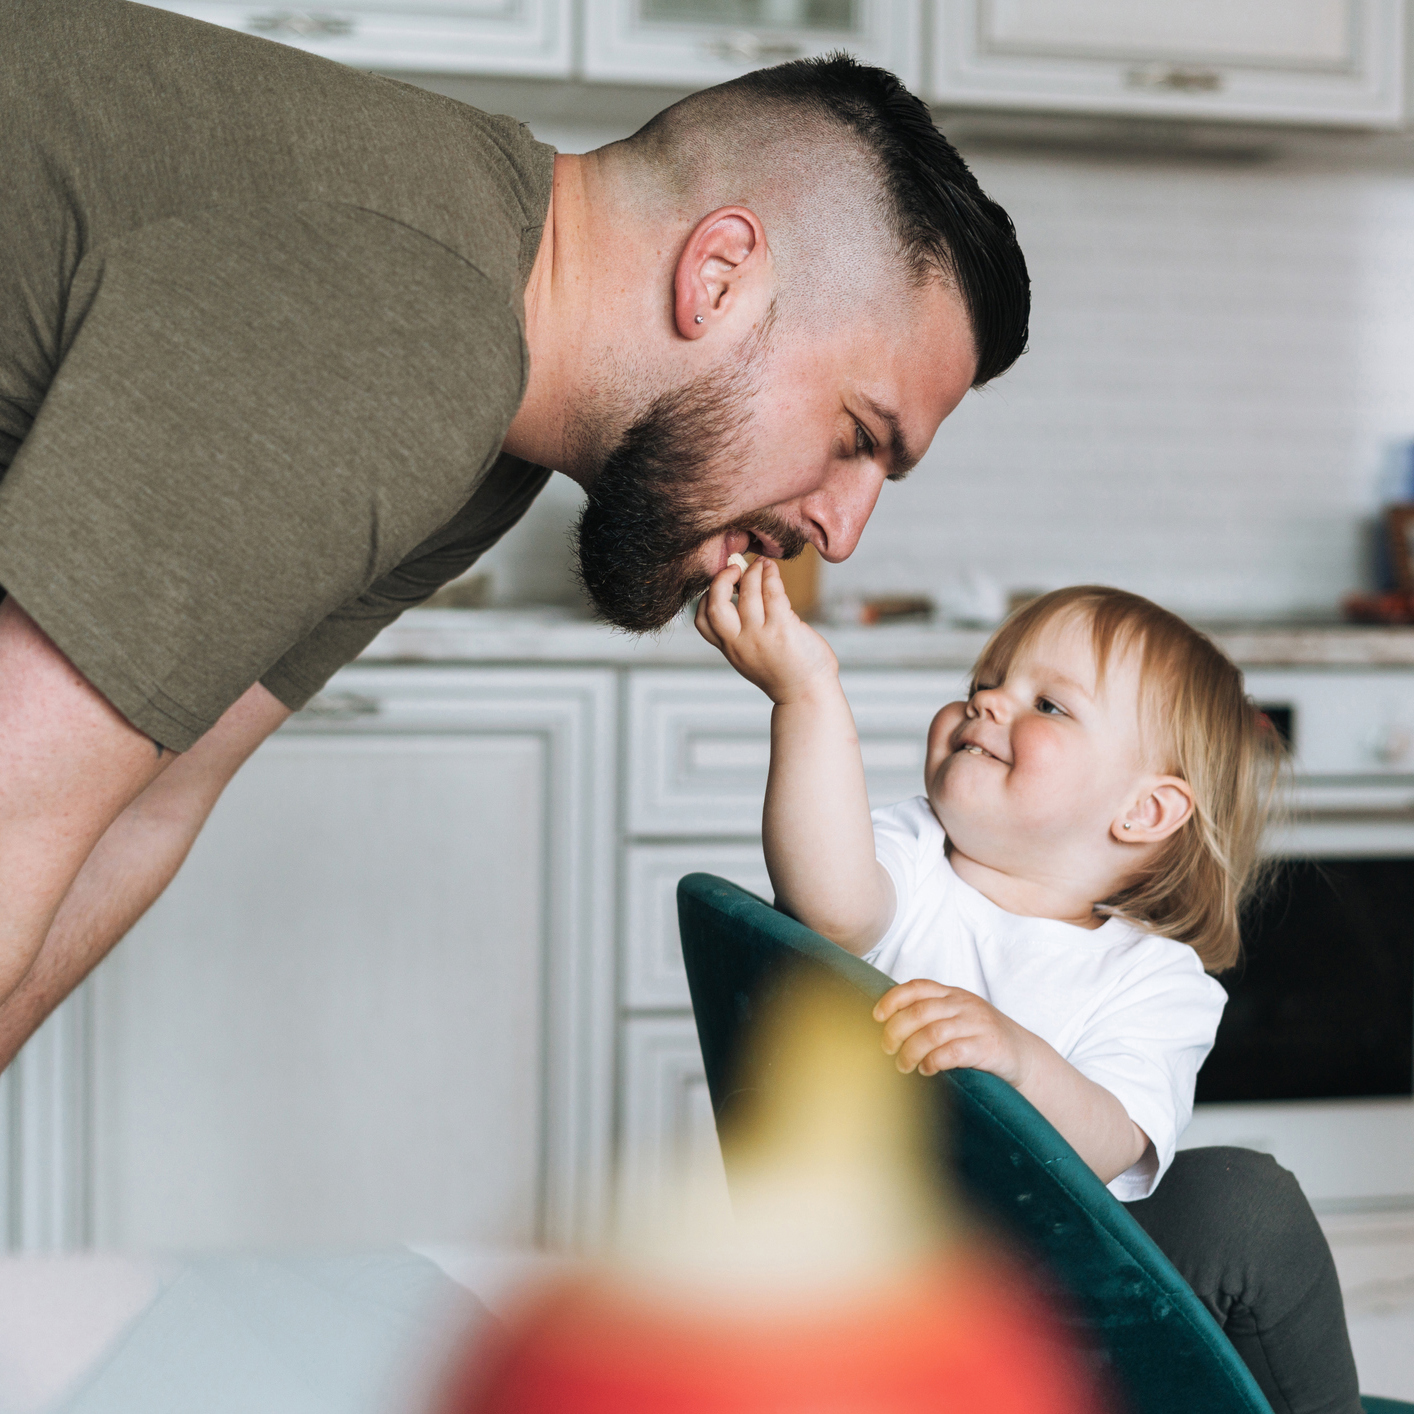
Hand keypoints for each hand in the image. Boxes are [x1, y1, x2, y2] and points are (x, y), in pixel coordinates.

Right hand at [694, 557, 838, 704]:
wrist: (807, 694)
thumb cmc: (785, 672)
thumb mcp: (751, 657)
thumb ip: (743, 634)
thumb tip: (746, 593)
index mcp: (730, 649)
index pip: (702, 621)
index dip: (706, 598)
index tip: (721, 586)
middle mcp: (740, 643)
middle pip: (716, 605)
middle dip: (722, 580)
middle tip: (735, 568)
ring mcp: (761, 636)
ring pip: (748, 593)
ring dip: (754, 572)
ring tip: (762, 565)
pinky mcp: (783, 629)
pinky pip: (773, 593)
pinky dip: (771, 577)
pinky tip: (773, 572)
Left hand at [874, 979, 1035, 1086]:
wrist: (1025, 1056)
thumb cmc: (981, 1038)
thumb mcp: (957, 1017)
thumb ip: (931, 1015)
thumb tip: (888, 1024)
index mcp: (953, 994)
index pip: (917, 987)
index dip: (893, 999)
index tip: (876, 1016)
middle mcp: (964, 1005)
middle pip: (920, 1011)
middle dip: (896, 1030)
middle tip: (886, 1048)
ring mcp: (977, 1024)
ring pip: (933, 1033)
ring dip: (911, 1051)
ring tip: (903, 1065)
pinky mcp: (988, 1047)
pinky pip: (953, 1053)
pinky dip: (933, 1062)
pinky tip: (927, 1070)